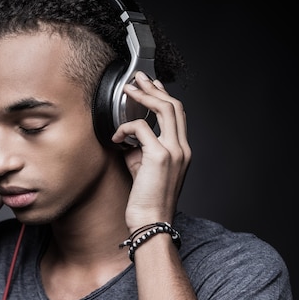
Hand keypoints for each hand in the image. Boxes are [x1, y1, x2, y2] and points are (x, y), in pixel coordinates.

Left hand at [112, 72, 190, 229]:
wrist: (151, 222)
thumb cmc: (146, 200)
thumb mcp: (144, 169)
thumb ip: (139, 150)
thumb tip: (126, 137)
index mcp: (182, 151)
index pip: (178, 115)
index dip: (165, 97)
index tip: (154, 86)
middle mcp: (182, 148)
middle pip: (174, 106)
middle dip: (155, 88)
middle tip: (139, 78)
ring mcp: (174, 151)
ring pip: (164, 109)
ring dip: (144, 95)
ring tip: (129, 88)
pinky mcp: (159, 156)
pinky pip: (140, 128)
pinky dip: (125, 129)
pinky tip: (116, 137)